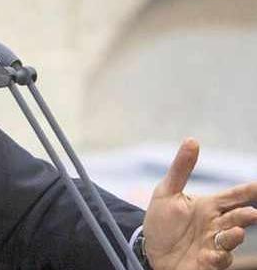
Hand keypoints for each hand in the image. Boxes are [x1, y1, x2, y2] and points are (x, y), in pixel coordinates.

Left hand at [144, 138, 256, 269]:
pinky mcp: (206, 262)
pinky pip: (218, 260)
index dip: (248, 191)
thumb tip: (192, 140)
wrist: (149, 250)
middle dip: (246, 216)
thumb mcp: (166, 192)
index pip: (233, 196)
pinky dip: (219, 257)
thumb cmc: (162, 222)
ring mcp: (213, 245)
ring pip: (230, 240)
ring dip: (235, 237)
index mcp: (209, 206)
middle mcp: (215, 225)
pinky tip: (214, 253)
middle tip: (252, 213)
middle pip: (236, 218)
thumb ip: (181, 168)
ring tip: (236, 231)